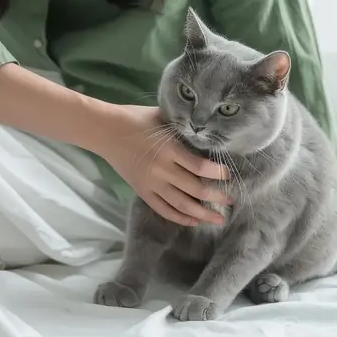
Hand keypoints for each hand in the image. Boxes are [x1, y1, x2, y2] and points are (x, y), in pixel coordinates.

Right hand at [98, 105, 230, 226]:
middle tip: (231, 201)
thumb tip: (203, 127)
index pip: (199, 166)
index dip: (217, 173)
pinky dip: (179, 217)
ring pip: (181, 204)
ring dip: (201, 213)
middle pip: (194, 188)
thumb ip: (181, 125)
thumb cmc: (135, 118)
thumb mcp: (161, 116)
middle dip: (216, 196)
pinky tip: (192, 220)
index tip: (228, 175)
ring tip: (218, 219)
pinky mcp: (142, 191)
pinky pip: (163, 209)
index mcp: (169, 149)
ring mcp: (151, 183)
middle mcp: (162, 169)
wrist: (105, 131)